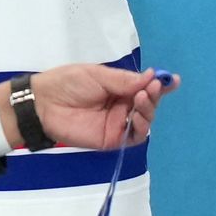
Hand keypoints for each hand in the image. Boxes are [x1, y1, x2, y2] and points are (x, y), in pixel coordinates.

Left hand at [24, 64, 170, 151]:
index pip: (144, 87)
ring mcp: (118, 123)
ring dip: (149, 109)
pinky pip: (134, 137)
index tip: (172, 79)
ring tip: (140, 98)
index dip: (159, 84)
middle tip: (151, 88)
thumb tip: (151, 77)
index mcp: (118, 88)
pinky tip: (136, 115)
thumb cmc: (66, 83)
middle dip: (154, 96)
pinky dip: (140, 127)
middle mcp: (121, 106)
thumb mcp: (97, 75)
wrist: (43, 103)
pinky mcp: (112, 139)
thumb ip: (124, 80)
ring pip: (145, 120)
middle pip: (148, 104)